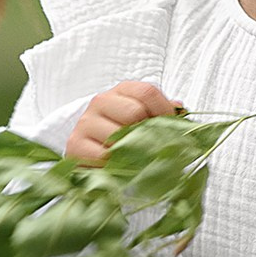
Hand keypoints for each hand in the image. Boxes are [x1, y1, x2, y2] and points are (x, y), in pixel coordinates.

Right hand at [65, 79, 183, 165]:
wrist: (90, 157)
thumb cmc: (124, 137)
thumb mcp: (145, 121)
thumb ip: (164, 114)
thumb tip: (180, 109)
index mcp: (122, 91)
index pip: (147, 92)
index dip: (164, 112)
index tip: (172, 129)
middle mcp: (101, 101)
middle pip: (134, 112)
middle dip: (147, 133)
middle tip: (153, 147)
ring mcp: (86, 122)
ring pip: (118, 135)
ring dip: (132, 151)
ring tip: (136, 158)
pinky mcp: (75, 144)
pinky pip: (104, 155)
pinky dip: (116, 163)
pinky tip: (119, 165)